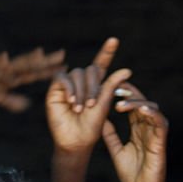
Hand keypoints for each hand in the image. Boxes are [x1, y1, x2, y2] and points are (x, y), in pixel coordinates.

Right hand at [0, 47, 65, 112]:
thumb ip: (12, 101)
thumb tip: (26, 106)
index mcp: (12, 78)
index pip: (35, 74)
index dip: (50, 71)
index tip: (66, 67)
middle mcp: (6, 71)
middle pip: (30, 65)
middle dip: (46, 61)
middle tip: (63, 54)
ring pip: (14, 65)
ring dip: (26, 59)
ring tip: (40, 53)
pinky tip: (5, 59)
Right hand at [46, 37, 131, 155]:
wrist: (75, 141)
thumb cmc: (90, 127)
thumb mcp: (103, 105)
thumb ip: (111, 86)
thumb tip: (127, 69)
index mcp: (96, 85)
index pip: (101, 64)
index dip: (107, 52)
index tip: (114, 40)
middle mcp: (82, 82)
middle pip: (90, 70)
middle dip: (93, 86)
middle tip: (91, 105)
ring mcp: (68, 85)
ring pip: (77, 74)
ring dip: (81, 91)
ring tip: (79, 108)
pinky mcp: (55, 90)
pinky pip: (62, 78)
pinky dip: (69, 88)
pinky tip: (71, 101)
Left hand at [102, 81, 168, 181]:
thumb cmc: (131, 175)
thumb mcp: (116, 151)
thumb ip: (110, 136)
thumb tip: (100, 119)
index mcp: (138, 130)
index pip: (132, 106)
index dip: (122, 95)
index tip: (107, 88)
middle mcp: (148, 129)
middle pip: (141, 103)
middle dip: (129, 93)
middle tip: (114, 88)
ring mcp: (155, 134)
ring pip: (151, 109)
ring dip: (136, 103)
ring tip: (120, 103)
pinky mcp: (161, 142)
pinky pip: (160, 123)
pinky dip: (152, 114)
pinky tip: (141, 109)